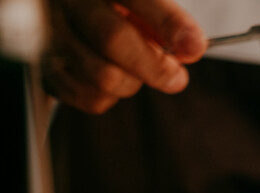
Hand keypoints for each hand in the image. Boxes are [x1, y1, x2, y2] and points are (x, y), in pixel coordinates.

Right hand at [42, 0, 206, 113]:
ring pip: (104, 76)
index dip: (169, 23)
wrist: (67, 16)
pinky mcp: (47, 70)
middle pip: (114, 39)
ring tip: (135, 70)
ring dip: (132, 83)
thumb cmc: (112, 10)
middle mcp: (69, 4)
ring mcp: (52, 36)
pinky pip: (92, 98)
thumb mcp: (138, 4)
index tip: (194, 47)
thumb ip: (164, 20)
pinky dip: (112, 96)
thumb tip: (191, 48)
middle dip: (155, 67)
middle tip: (177, 77)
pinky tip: (111, 76)